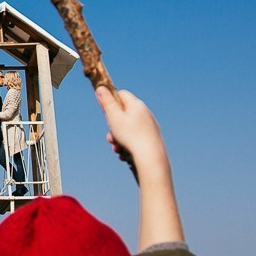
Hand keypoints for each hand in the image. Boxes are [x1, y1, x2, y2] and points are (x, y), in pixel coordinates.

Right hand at [94, 86, 183, 249]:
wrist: (155, 168)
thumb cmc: (135, 144)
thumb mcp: (114, 121)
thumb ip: (106, 103)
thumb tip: (100, 87)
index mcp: (139, 107)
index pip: (121, 95)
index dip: (109, 104)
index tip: (103, 114)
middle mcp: (147, 119)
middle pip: (123, 116)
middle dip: (112, 127)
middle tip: (110, 140)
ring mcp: (151, 134)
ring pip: (127, 133)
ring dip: (118, 141)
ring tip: (117, 152)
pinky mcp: (151, 150)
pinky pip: (133, 146)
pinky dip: (126, 150)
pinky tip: (125, 160)